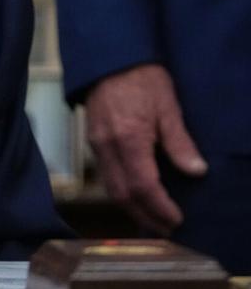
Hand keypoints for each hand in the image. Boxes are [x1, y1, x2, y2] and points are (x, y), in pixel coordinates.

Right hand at [85, 64, 207, 234]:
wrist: (109, 57)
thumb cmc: (143, 78)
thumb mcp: (168, 105)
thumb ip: (179, 141)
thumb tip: (196, 171)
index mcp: (129, 138)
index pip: (143, 186)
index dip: (160, 208)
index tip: (178, 220)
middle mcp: (107, 147)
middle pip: (122, 195)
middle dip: (145, 217)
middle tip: (168, 230)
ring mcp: (96, 144)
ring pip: (110, 188)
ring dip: (132, 209)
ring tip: (154, 220)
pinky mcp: (93, 141)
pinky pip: (106, 176)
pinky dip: (122, 193)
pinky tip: (137, 196)